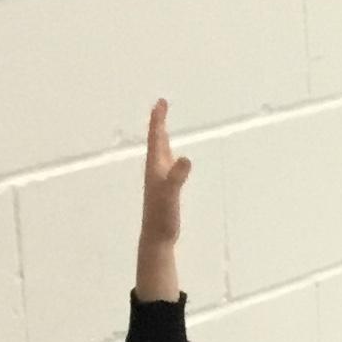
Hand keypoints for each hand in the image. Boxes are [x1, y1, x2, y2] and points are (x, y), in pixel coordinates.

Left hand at [136, 96, 192, 296]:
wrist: (155, 238)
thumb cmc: (162, 217)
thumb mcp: (170, 195)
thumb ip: (176, 177)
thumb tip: (185, 159)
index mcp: (155, 167)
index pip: (156, 138)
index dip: (158, 120)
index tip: (160, 102)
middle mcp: (155, 170)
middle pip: (157, 141)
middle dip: (159, 123)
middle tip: (162, 106)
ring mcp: (159, 180)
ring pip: (160, 152)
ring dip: (162, 137)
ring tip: (163, 126)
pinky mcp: (165, 190)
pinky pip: (167, 165)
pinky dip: (170, 155)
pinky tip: (173, 159)